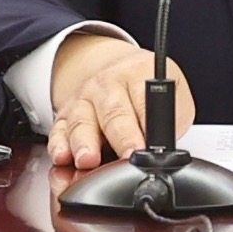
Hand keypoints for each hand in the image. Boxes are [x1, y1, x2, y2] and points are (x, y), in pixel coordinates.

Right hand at [50, 31, 191, 169]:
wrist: (118, 71)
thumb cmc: (148, 93)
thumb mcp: (174, 101)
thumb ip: (171, 125)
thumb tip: (165, 155)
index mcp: (138, 74)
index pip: (143, 101)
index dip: (146, 126)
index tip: (147, 147)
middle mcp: (106, 84)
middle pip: (112, 112)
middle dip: (119, 137)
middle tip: (126, 157)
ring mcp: (83, 100)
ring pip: (81, 122)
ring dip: (84, 142)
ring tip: (88, 160)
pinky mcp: (65, 117)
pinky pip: (59, 131)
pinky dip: (58, 145)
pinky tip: (62, 157)